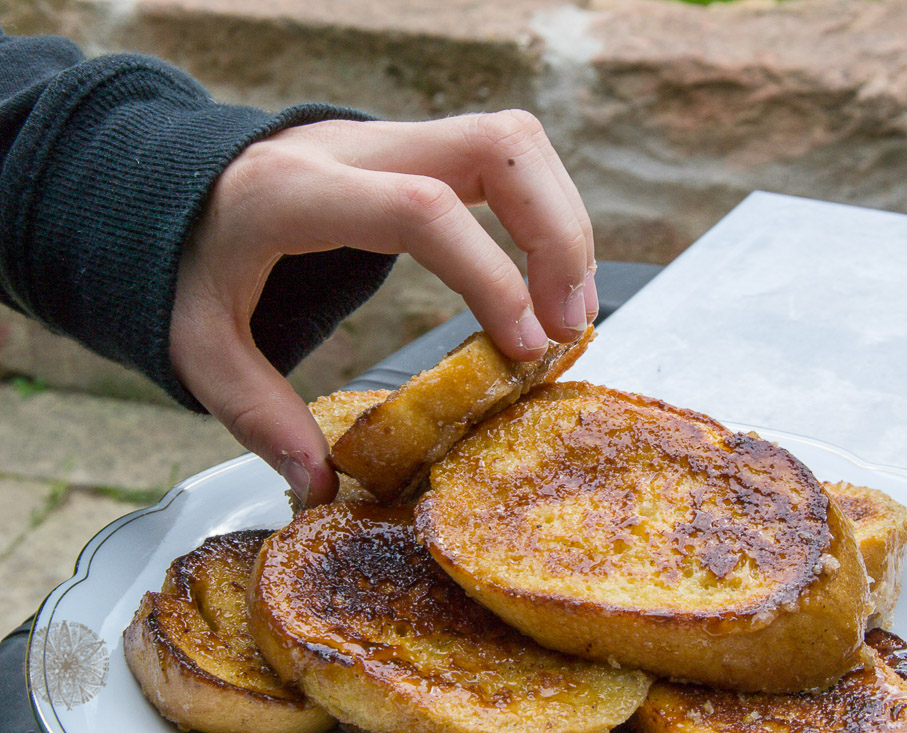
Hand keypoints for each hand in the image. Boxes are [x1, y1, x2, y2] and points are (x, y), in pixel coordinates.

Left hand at [169, 111, 597, 506]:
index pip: (421, 209)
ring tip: (566, 310)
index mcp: (297, 193)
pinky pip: (505, 159)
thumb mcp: (196, 342)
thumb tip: (319, 484)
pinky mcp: (415, 148)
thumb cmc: (183, 258)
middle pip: (497, 147)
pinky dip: (544, 213)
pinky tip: (543, 279)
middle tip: (567, 325)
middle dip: (558, 234)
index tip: (523, 348)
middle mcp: (356, 148)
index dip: (490, 275)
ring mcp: (391, 138)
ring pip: (515, 142)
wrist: (172, 181)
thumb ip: (255, 411)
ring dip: (563, 221)